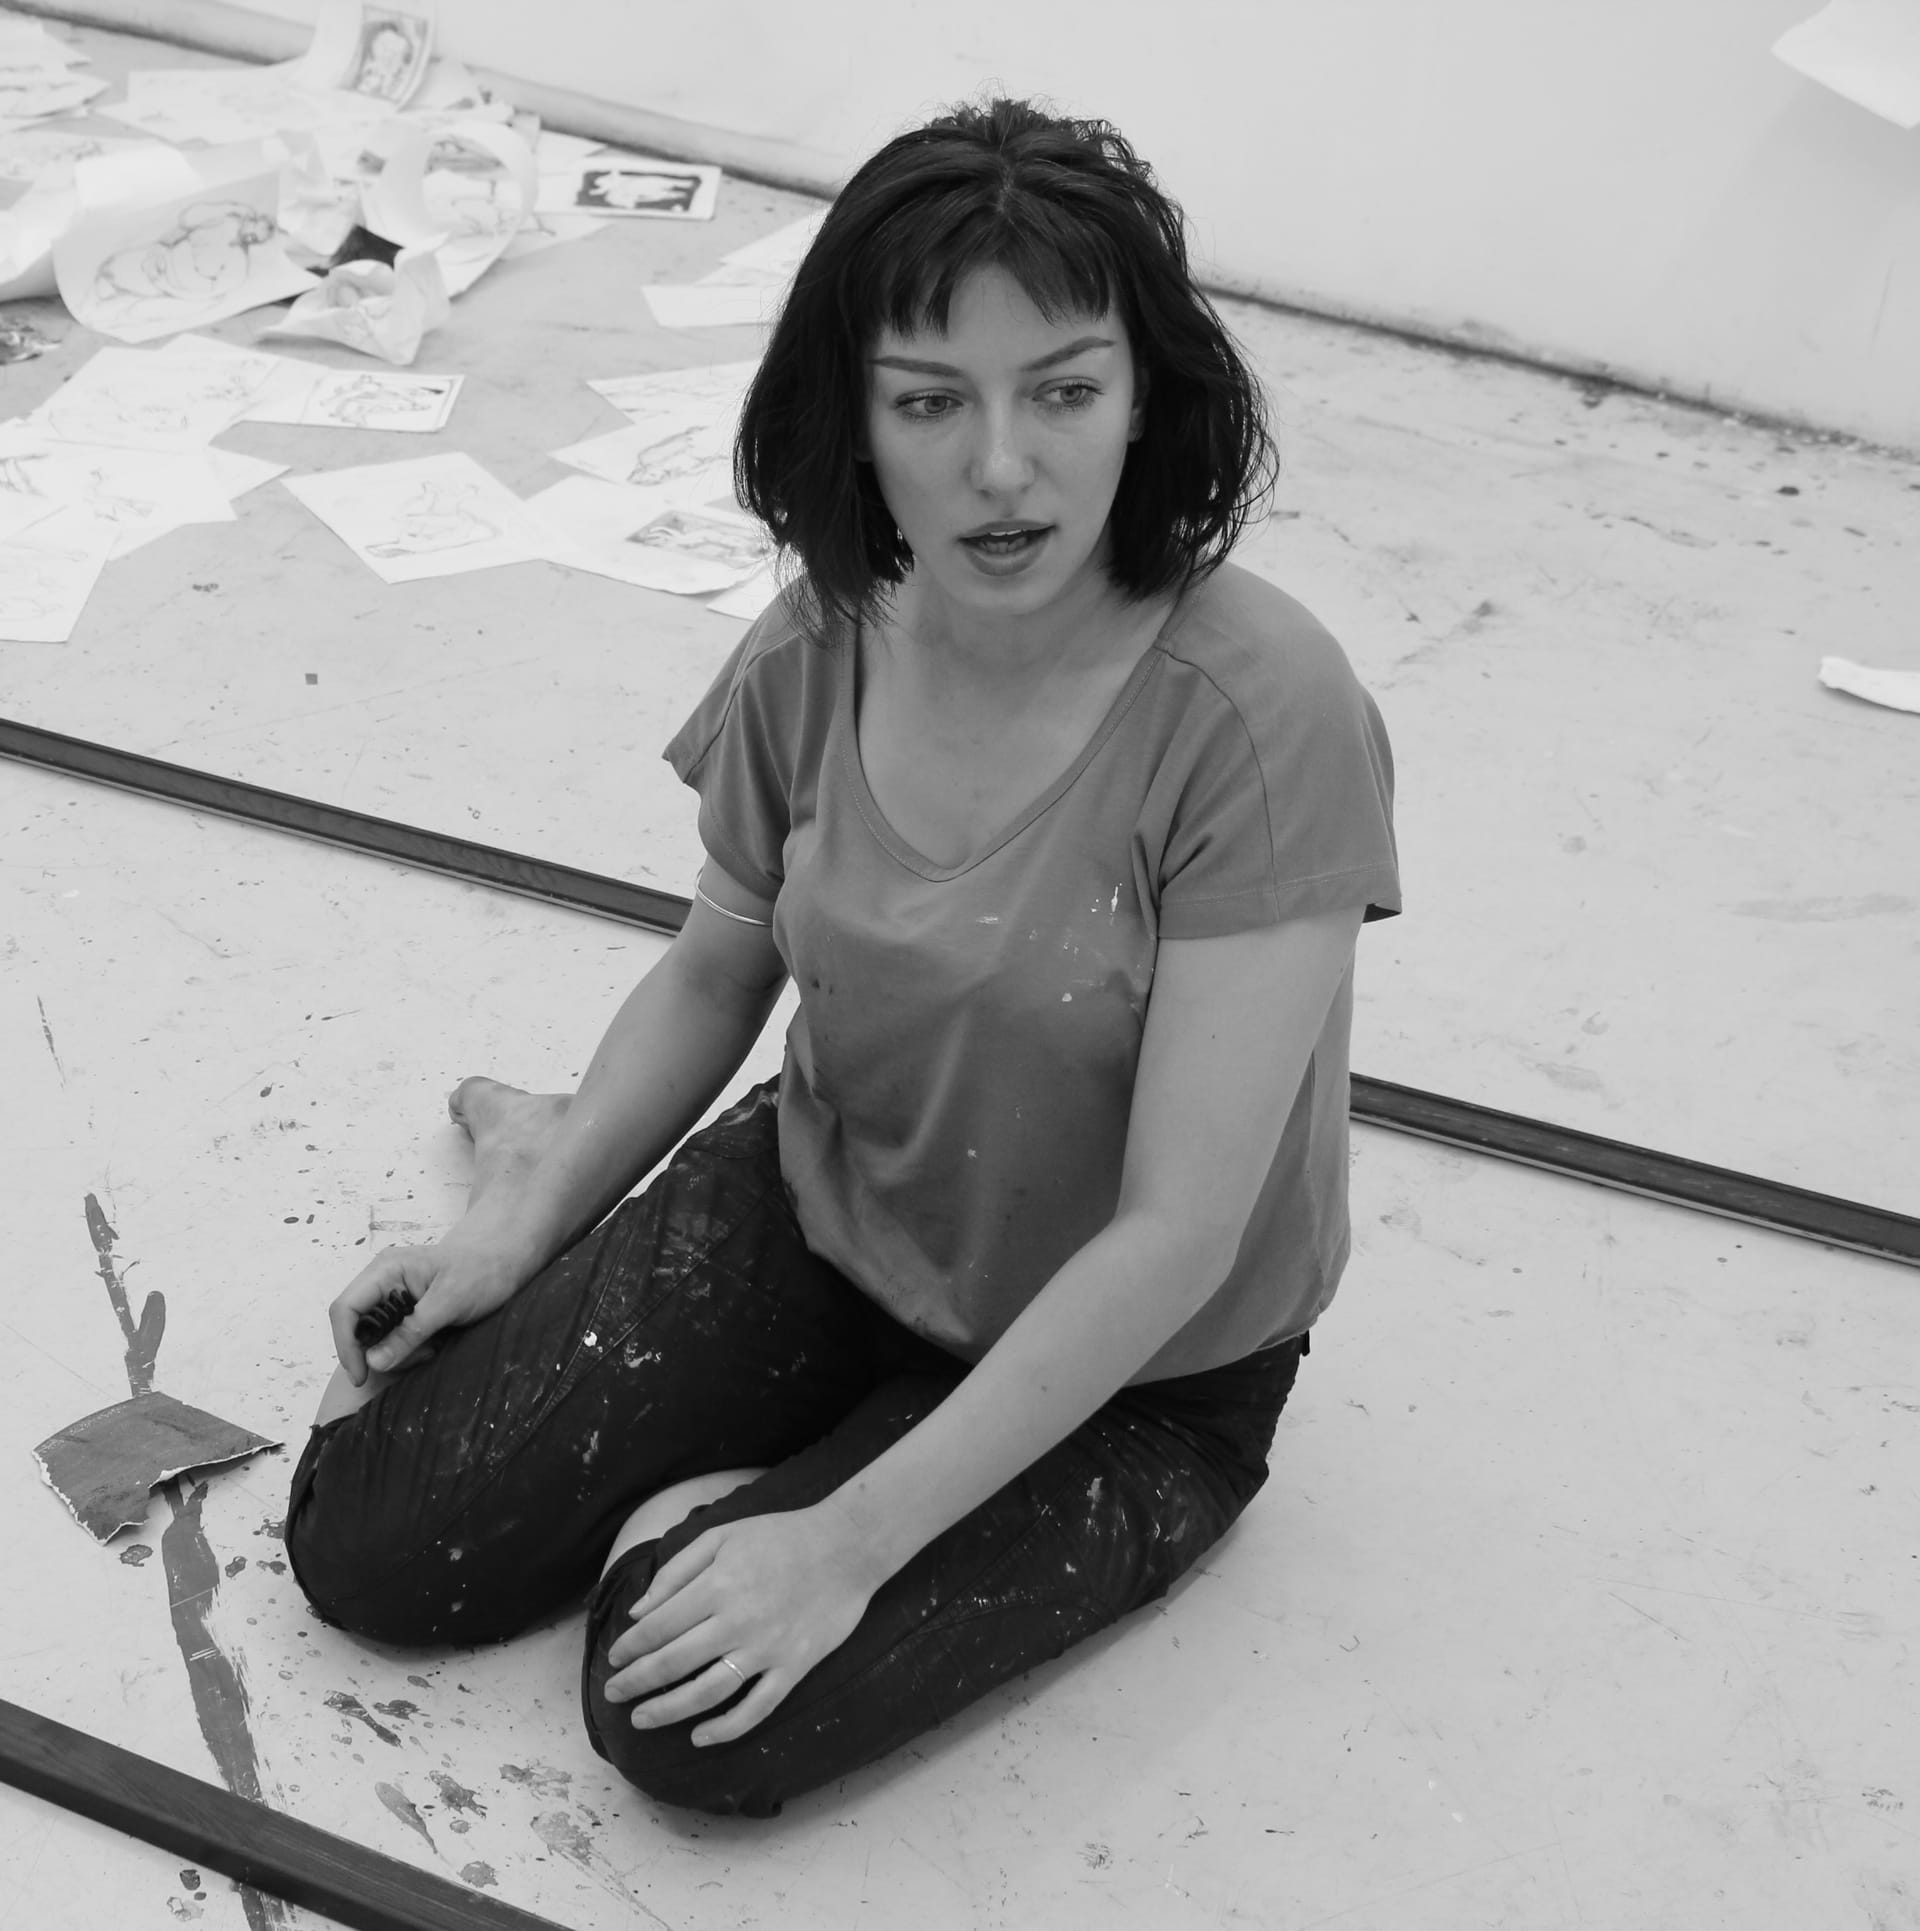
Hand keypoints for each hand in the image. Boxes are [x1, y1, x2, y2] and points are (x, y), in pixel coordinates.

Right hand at [327, 1234, 521, 1382]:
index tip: (362, 1375)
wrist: (506, 1259)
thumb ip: (412, 1331)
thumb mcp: (449, 1302)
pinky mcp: (406, 1309)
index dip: (347, 1345)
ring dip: (398, 1352)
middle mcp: (382, 1281)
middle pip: (357, 1327)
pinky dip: (408, 1349)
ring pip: (375, 1337)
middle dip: (378, 1351)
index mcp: (385, 1270)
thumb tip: (373, 1361)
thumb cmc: (483, 1270)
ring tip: (432, 1348)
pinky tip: (434, 1345)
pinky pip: (393, 1338)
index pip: (345, 1309)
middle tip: (417, 1358)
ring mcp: (393, 1295)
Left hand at [603, 1500, 881, 1747]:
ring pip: (708, 1692)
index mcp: (718, 1584)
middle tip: (612, 1695)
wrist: (847, 1545)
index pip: (659, 1627)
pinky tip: (700, 1736)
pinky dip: (727, 1728)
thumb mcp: (724, 1536)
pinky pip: (757, 1707)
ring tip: (642, 1719)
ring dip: (669, 1710)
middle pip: (674, 1662)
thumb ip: (678, 1571)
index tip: (613, 1660)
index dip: (630, 1648)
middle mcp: (738, 1620)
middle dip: (636, 1682)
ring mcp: (768, 1648)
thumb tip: (639, 1612)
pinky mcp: (795, 1667)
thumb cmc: (781, 1536)